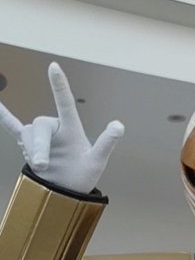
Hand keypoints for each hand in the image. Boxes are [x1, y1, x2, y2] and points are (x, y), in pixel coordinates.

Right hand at [0, 62, 123, 193]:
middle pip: (40, 125)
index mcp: (72, 128)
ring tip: (42, 169)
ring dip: (32, 151)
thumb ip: (106, 143)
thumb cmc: (83, 176)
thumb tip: (119, 125)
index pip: (64, 102)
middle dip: (39, 146)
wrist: (66, 193)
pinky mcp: (29, 146)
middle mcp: (56, 129)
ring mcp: (42, 138)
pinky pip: (14, 128)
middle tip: (42, 166)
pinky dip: (5, 117)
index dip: (59, 85)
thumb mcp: (96, 161)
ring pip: (28, 134)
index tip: (54, 66)